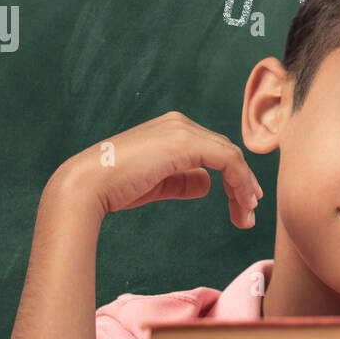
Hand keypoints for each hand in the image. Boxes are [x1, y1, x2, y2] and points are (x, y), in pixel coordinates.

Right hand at [50, 111, 263, 226]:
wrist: (90, 185)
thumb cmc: (117, 187)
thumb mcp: (158, 183)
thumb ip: (183, 180)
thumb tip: (207, 184)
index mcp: (171, 130)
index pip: (214, 150)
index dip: (234, 176)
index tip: (243, 203)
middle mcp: (180, 124)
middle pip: (226, 151)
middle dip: (243, 184)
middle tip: (249, 214)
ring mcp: (183, 130)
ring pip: (231, 156)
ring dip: (244, 186)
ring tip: (247, 215)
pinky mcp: (186, 142)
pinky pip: (227, 160)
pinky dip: (240, 181)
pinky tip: (242, 202)